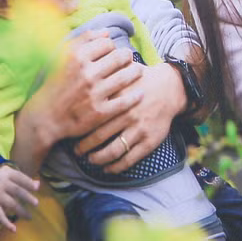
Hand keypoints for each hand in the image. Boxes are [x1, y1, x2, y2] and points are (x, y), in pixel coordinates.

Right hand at [0, 164, 39, 232]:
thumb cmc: (3, 176)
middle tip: (36, 203)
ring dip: (21, 211)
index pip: (19, 178)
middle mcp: (2, 184)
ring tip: (30, 217)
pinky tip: (14, 230)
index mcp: (8, 174)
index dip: (28, 183)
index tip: (36, 188)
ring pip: (10, 203)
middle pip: (16, 190)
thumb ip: (24, 179)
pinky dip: (6, 223)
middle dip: (26, 197)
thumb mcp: (12, 173)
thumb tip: (38, 184)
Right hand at [12, 31, 141, 174]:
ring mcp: (94, 94)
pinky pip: (126, 101)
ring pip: (126, 76)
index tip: (111, 52)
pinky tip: (139, 93)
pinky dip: (136, 95)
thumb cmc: (56, 85)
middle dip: (127, 56)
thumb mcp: (62, 59)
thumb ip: (83, 41)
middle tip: (128, 59)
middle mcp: (87, 74)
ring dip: (136, 72)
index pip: (107, 43)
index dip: (111, 47)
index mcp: (77, 58)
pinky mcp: (100, 112)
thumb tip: (106, 32)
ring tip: (137, 71)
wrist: (46, 118)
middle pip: (120, 57)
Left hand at [76, 60, 187, 174]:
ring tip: (91, 160)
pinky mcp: (150, 140)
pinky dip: (116, 167)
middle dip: (84, 147)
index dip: (79, 129)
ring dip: (98, 159)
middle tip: (77, 151)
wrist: (170, 88)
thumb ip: (104, 75)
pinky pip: (130, 158)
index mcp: (118, 99)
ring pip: (113, 151)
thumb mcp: (121, 73)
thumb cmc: (140, 80)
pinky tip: (108, 169)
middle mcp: (128, 115)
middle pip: (99, 136)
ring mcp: (139, 129)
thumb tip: (82, 71)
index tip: (71, 133)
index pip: (92, 117)